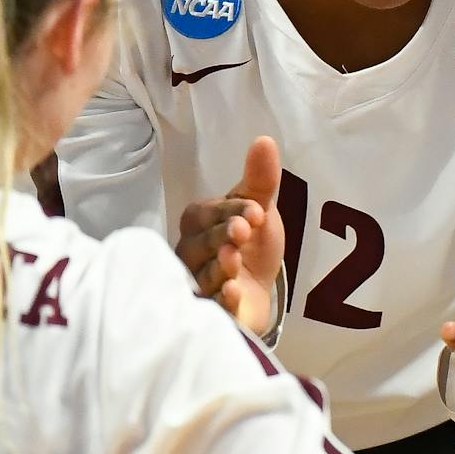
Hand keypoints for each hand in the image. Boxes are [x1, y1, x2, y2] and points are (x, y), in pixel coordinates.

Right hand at [175, 136, 283, 335]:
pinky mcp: (209, 313)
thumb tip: (265, 140)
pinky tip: (233, 293)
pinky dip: (221, 301)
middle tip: (242, 233)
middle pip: (198, 245)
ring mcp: (196, 285)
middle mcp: (189, 254)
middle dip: (220, 237)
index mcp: (198, 223)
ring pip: (200, 275)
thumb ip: (260, 179)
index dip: (231, 211)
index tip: (257, 211)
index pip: (207, 214)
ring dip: (217, 268)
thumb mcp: (259, 210)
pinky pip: (209, 308)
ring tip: (234, 262)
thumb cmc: (252, 246)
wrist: (259, 291)